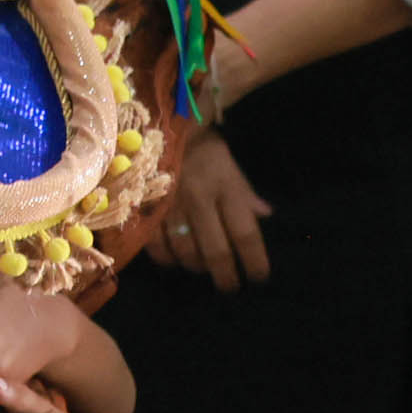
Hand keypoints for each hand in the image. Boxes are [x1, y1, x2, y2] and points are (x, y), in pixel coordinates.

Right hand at [143, 127, 272, 288]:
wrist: (158, 125)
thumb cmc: (202, 147)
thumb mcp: (230, 165)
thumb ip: (245, 193)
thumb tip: (265, 216)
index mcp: (224, 187)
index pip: (245, 234)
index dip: (255, 261)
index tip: (259, 277)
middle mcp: (199, 199)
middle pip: (216, 251)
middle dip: (226, 276)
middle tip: (231, 287)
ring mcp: (170, 205)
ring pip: (186, 252)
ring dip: (197, 267)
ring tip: (203, 268)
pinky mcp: (146, 208)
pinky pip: (157, 246)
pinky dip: (168, 259)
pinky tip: (175, 259)